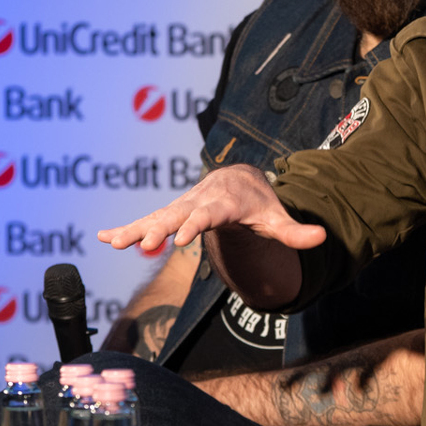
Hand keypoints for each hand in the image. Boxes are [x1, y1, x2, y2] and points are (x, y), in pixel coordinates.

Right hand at [97, 164, 326, 254]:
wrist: (239, 181)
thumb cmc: (258, 203)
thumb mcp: (277, 218)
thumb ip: (295, 231)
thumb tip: (323, 238)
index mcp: (224, 203)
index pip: (208, 216)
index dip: (194, 225)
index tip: (180, 239)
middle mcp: (198, 202)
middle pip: (176, 215)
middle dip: (158, 228)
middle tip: (140, 244)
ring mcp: (182, 207)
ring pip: (156, 218)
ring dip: (134, 229)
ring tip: (112, 241)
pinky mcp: (171, 214)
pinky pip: (147, 221)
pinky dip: (126, 228)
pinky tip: (102, 237)